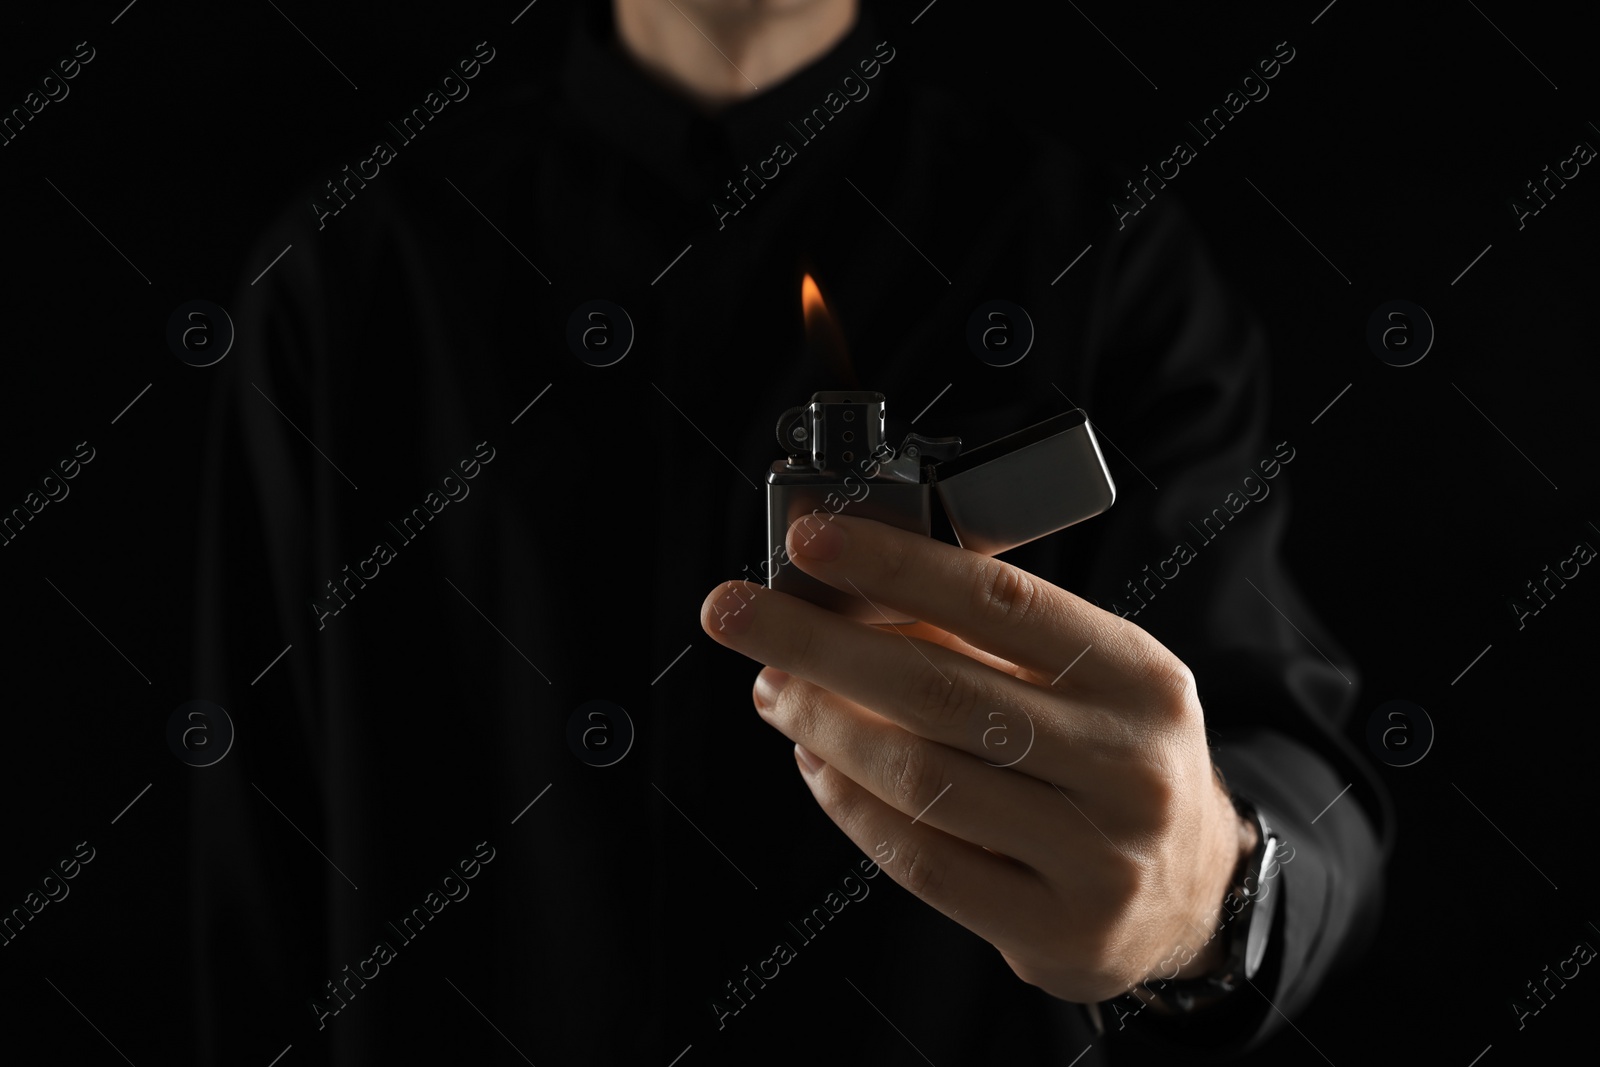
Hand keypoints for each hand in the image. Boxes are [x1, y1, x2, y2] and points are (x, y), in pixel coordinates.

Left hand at [699, 514, 1256, 1002]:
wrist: (1193, 892)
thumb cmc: (1114, 758)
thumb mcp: (1091, 676)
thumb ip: (987, 632)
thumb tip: (852, 585)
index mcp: (1139, 677)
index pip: (1001, 601)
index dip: (896, 565)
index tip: (811, 538)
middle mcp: (1126, 764)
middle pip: (939, 689)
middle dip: (817, 644)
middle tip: (735, 614)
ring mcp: (1096, 857)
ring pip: (921, 778)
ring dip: (824, 726)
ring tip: (776, 691)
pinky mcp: (1055, 929)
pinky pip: (923, 860)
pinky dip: (850, 806)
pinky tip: (815, 764)